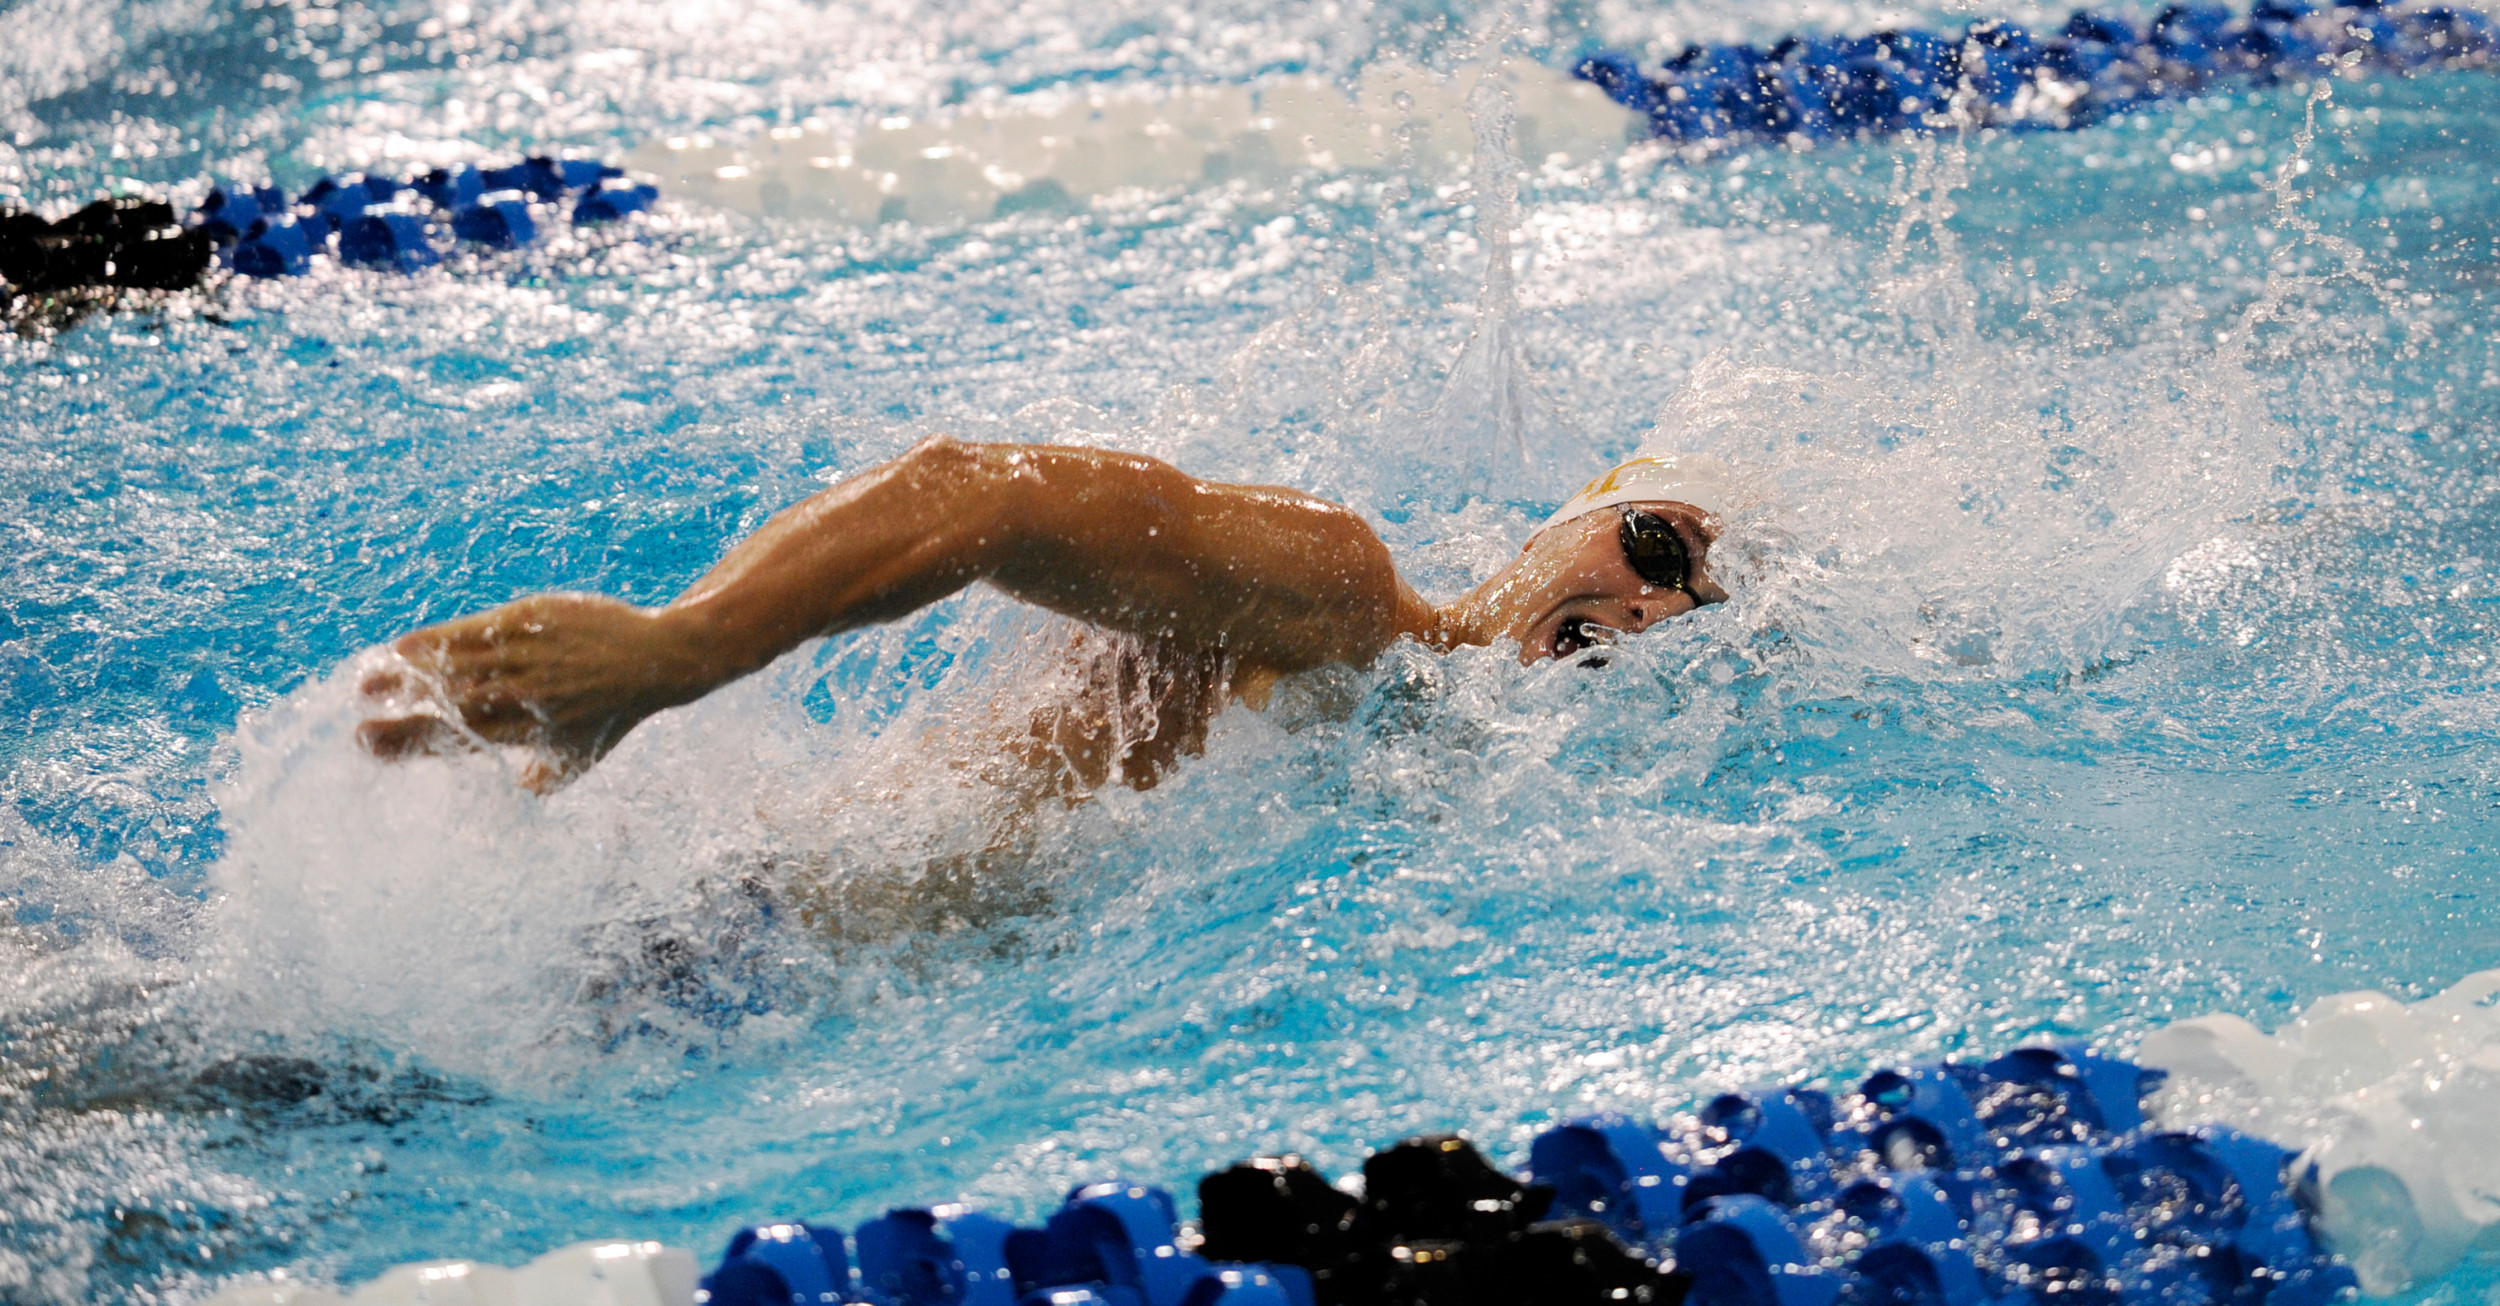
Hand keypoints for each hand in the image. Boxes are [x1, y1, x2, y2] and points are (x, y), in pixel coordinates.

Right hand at [356, 593, 708, 792]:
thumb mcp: (579, 757)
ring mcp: (526, 656)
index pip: (456, 740)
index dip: (408, 742)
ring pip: (456, 664)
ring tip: (372, 676)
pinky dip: (439, 638)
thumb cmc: (613, 713)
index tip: (365, 742)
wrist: (656, 659)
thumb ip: (540, 781)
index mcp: (526, 732)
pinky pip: (476, 630)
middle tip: (358, 703)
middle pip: (449, 704)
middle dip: (400, 706)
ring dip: (408, 671)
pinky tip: (405, 644)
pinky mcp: (531, 620)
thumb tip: (511, 801)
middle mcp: (522, 696)